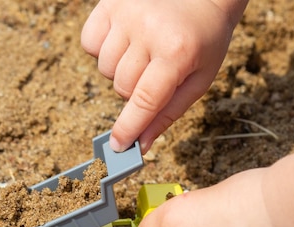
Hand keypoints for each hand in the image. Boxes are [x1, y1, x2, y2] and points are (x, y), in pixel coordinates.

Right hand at [82, 0, 241, 152]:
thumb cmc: (204, 41)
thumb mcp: (198, 79)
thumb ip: (168, 113)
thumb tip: (141, 144)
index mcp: (177, 53)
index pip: (144, 100)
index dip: (129, 127)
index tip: (118, 146)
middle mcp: (149, 31)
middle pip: (122, 87)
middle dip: (135, 90)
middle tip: (154, 71)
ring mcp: (126, 14)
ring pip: (104, 69)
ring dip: (119, 69)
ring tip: (142, 51)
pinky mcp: (110, 3)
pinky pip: (90, 43)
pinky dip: (103, 49)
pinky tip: (124, 39)